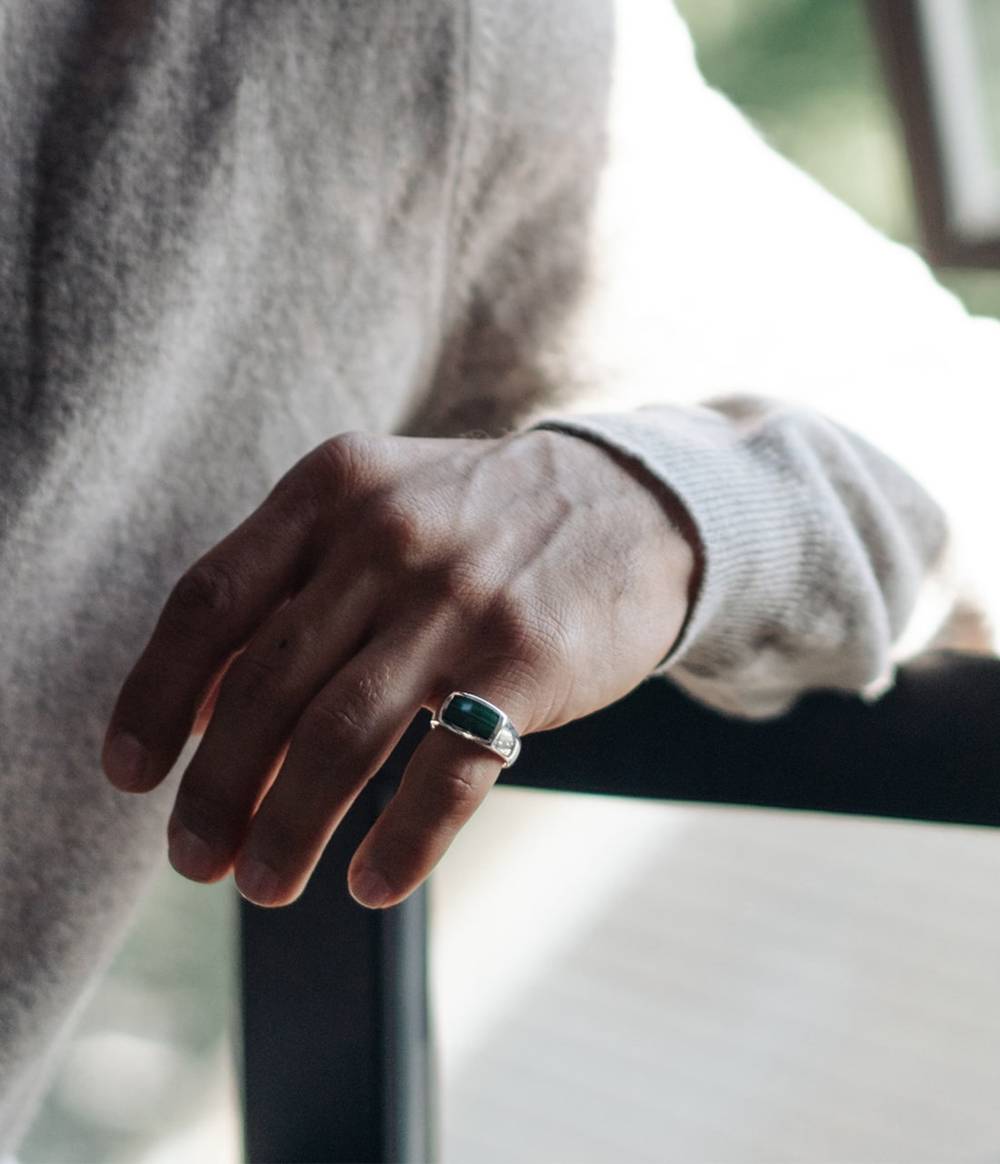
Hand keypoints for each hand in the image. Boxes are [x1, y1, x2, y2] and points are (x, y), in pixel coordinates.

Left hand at [101, 428, 697, 907]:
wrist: (629, 506)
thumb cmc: (475, 523)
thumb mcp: (376, 507)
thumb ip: (291, 583)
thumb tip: (201, 711)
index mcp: (331, 493)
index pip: (208, 602)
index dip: (156, 697)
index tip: (131, 776)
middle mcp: (386, 539)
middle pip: (264, 687)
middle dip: (216, 790)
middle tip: (194, 859)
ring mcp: (459, 601)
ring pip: (340, 740)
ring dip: (288, 830)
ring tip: (264, 885)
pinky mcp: (527, 661)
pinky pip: (445, 775)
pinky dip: (399, 844)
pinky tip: (371, 883)